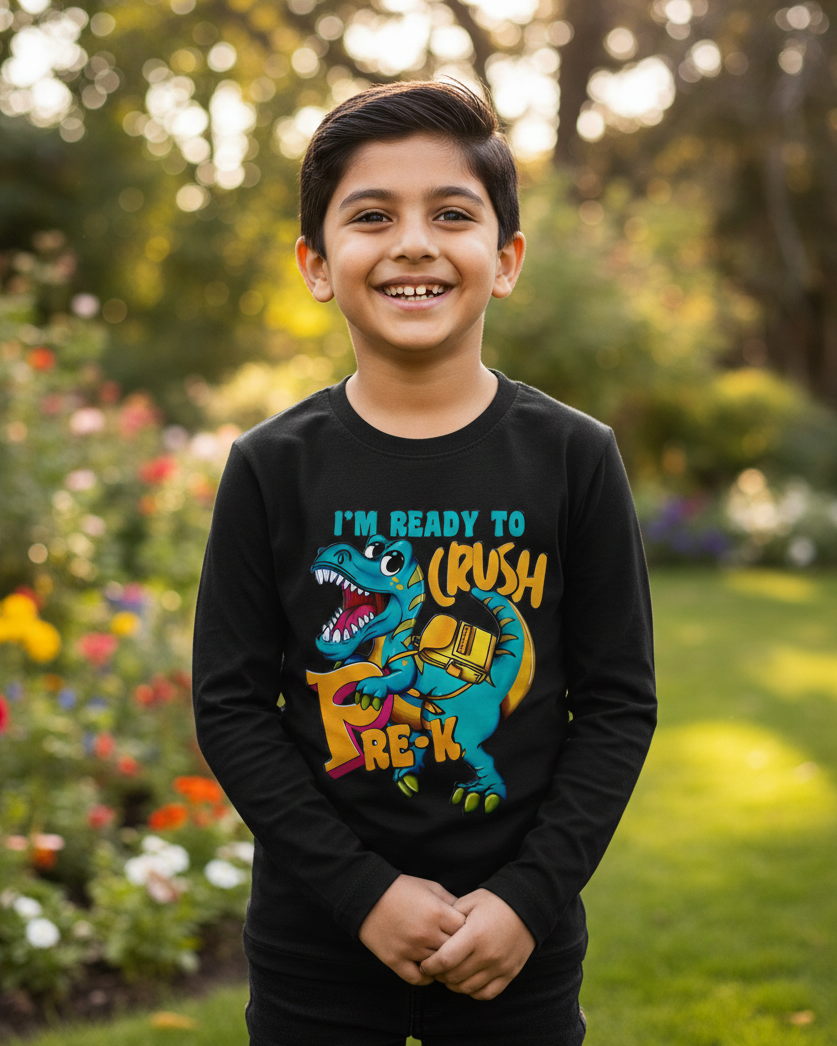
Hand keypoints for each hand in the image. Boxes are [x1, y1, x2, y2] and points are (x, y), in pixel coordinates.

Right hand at [358, 874, 464, 985]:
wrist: (367, 895)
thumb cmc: (401, 888)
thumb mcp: (430, 887)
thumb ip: (450, 901)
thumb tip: (468, 917)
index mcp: (437, 913)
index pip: (466, 931)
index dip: (468, 931)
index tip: (466, 931)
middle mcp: (426, 933)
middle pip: (455, 951)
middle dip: (458, 950)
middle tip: (458, 949)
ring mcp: (410, 949)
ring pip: (438, 967)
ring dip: (443, 964)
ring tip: (444, 959)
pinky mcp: (395, 961)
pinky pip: (418, 979)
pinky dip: (426, 977)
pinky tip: (428, 969)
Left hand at [419, 888, 535, 1000]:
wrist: (527, 906)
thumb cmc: (495, 901)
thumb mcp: (470, 901)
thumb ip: (450, 917)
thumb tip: (433, 932)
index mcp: (475, 935)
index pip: (445, 960)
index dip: (430, 965)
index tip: (423, 963)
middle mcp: (487, 955)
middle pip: (454, 977)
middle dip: (439, 975)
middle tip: (434, 969)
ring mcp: (500, 967)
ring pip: (468, 988)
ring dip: (453, 984)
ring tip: (448, 974)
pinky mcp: (509, 973)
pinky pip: (487, 993)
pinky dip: (473, 991)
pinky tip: (466, 981)